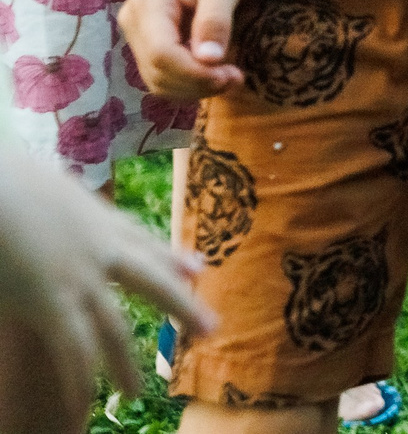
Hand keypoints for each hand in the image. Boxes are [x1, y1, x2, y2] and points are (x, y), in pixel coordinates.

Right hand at [0, 150, 213, 430]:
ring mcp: (80, 277)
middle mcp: (100, 247)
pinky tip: (84, 407)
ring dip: (125, 365)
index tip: (198, 269)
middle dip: (182, 306)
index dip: (170, 257)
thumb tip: (45, 206)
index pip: (142, 241)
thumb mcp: (45, 186)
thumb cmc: (7, 175)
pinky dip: (78, 383)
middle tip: (212, 328)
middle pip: (152, 281)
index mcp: (97, 216)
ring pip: (115, 329)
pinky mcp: (50, 302)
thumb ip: (56, 207)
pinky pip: (73, 351)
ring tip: (138, 394)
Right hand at [115, 0, 245, 99]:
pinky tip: (214, 73)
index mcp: (148, 5)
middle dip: (197, 84)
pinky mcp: (147, 43)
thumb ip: (215, 20)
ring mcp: (136, 35)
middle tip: (236, 78)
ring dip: (193, 88)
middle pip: (157, 73)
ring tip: (230, 77)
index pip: (162, 55)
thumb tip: (209, 60)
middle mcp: (133, 23)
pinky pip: (162, 74)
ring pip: (157, 80)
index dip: (194, 75)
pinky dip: (188, 82)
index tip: (230, 76)